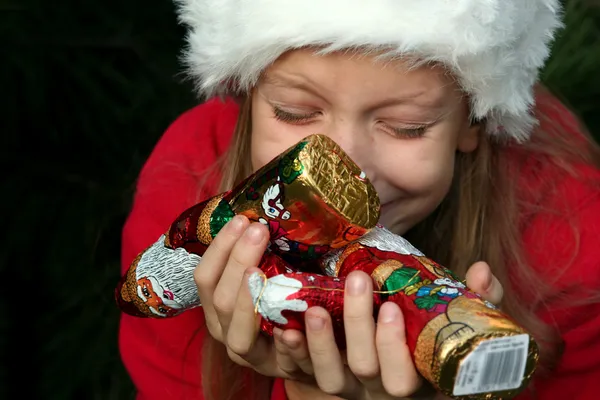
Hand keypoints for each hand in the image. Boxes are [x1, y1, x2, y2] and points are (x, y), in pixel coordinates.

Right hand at [193, 215, 312, 379]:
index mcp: (216, 308)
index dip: (220, 248)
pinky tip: (291, 327)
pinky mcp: (277, 369)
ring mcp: (249, 354)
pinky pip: (277, 359)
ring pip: (240, 332)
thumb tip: (262, 215)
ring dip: (249, 298)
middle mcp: (225, 332)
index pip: (204, 277)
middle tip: (259, 231)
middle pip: (221, 299)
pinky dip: (283, 344)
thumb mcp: (264, 279)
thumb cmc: (281, 304)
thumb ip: (258, 256)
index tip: (241, 220)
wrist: (306, 349)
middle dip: (237, 262)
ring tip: (262, 270)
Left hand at [278, 261, 503, 399]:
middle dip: (358, 325)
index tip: (391, 306)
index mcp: (410, 378)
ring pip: (328, 376)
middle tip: (357, 280)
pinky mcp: (321, 374)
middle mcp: (376, 387)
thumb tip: (483, 270)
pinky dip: (292, 351)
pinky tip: (284, 327)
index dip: (393, 345)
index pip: (401, 377)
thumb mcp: (457, 326)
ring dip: (319, 342)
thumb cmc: (431, 342)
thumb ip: (474, 302)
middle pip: (362, 367)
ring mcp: (347, 384)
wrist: (397, 361)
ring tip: (314, 306)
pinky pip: (300, 373)